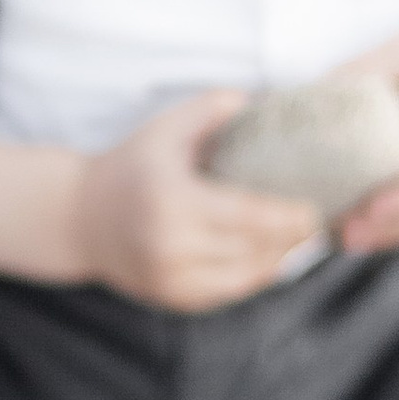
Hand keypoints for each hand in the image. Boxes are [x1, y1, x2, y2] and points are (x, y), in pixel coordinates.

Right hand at [73, 90, 321, 310]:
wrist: (80, 218)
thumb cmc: (131, 165)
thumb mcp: (166, 127)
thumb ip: (215, 108)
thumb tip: (265, 101)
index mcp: (172, 200)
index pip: (248, 216)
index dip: (289, 217)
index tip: (315, 208)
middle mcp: (171, 245)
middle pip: (253, 249)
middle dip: (292, 238)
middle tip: (318, 220)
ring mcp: (171, 278)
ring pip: (245, 276)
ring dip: (279, 259)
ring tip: (300, 239)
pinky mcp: (173, 298)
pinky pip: (228, 291)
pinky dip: (254, 276)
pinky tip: (271, 258)